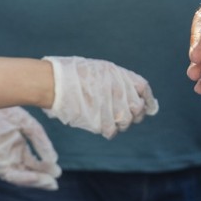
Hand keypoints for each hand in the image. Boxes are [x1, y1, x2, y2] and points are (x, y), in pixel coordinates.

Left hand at [0, 107, 61, 190]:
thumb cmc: (1, 113)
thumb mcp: (27, 125)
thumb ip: (40, 142)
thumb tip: (54, 160)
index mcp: (16, 145)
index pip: (32, 162)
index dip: (45, 168)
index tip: (57, 172)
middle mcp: (9, 155)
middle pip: (27, 172)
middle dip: (42, 179)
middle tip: (55, 184)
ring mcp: (2, 160)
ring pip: (20, 177)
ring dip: (35, 182)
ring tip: (50, 184)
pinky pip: (11, 175)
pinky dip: (24, 178)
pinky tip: (37, 177)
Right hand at [42, 57, 156, 137]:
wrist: (53, 84)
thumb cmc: (72, 74)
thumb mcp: (100, 69)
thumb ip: (120, 81)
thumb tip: (142, 102)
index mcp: (118, 75)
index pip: (143, 88)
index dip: (146, 99)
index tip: (147, 107)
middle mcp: (118, 91)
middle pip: (137, 109)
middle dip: (133, 113)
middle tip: (120, 113)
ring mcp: (111, 108)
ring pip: (126, 123)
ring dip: (119, 123)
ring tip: (105, 116)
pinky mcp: (101, 123)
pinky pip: (111, 131)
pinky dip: (106, 129)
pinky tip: (97, 122)